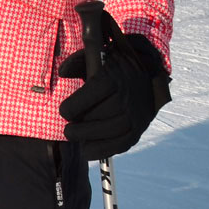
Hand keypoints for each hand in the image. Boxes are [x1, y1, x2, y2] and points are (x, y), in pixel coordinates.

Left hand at [58, 9, 170, 160]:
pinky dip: (105, 150)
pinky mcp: (140, 126)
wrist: (145, 72)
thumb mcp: (93, 56)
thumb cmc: (110, 65)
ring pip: (114, 130)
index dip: (75, 106)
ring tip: (75, 138)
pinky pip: (125, 142)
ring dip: (91, 138)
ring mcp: (136, 112)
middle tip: (68, 130)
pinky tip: (87, 152)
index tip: (64, 112)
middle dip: (82, 126)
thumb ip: (76, 62)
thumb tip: (62, 72)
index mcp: (113, 77)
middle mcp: (127, 95)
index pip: (94, 92)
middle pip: (103, 115)